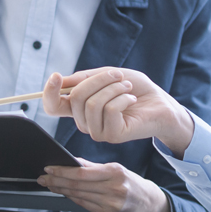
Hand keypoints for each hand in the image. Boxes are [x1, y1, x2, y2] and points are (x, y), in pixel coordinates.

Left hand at [38, 158, 170, 211]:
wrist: (149, 204)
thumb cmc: (132, 184)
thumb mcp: (117, 170)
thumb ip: (94, 167)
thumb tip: (73, 162)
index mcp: (115, 173)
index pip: (81, 173)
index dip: (62, 171)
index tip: (49, 169)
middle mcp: (114, 189)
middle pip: (77, 185)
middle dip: (56, 181)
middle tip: (43, 178)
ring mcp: (111, 204)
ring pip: (78, 196)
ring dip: (61, 190)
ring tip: (49, 185)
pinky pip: (84, 205)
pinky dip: (72, 199)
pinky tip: (64, 194)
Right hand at [41, 68, 194, 156]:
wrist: (161, 103)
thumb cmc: (135, 89)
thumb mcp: (108, 76)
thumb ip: (85, 78)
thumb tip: (61, 80)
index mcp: (80, 107)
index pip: (53, 106)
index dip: (49, 92)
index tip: (56, 76)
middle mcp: (85, 122)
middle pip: (75, 98)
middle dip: (99, 79)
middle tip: (118, 76)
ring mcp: (97, 131)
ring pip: (92, 103)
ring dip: (113, 88)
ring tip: (127, 87)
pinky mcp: (112, 135)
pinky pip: (109, 110)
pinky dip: (123, 98)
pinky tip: (132, 99)